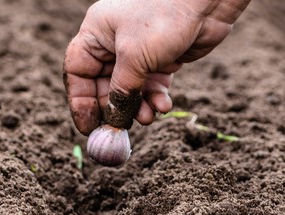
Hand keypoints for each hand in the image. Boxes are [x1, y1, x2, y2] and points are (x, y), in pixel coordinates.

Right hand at [64, 0, 250, 134]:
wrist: (206, 2)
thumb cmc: (164, 18)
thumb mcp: (135, 58)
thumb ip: (122, 91)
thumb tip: (113, 120)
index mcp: (96, 33)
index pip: (78, 71)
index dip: (80, 101)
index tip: (88, 127)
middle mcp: (114, 42)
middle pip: (104, 85)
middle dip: (114, 108)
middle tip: (121, 131)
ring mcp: (139, 51)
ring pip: (130, 90)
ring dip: (138, 107)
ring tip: (149, 118)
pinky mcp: (162, 59)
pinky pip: (151, 86)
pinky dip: (155, 99)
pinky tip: (164, 106)